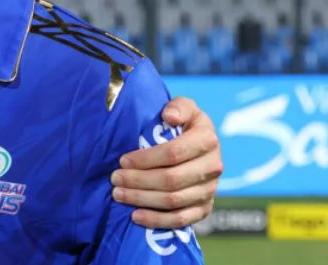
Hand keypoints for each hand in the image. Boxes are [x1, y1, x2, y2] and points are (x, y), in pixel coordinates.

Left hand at [111, 96, 222, 228]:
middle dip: (138, 181)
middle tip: (114, 178)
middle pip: (171, 180)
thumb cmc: (184, 123)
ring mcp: (210, 190)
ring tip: (119, 194)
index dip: (145, 159)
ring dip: (142, 200)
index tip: (122, 160)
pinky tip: (136, 216)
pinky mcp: (205, 208)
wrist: (199, 145)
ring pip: (173, 201)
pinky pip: (181, 219)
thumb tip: (169, 116)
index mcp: (207, 139)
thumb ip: (178, 106)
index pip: (173, 153)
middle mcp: (213, 166)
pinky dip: (157, 220)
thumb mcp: (184, 106)